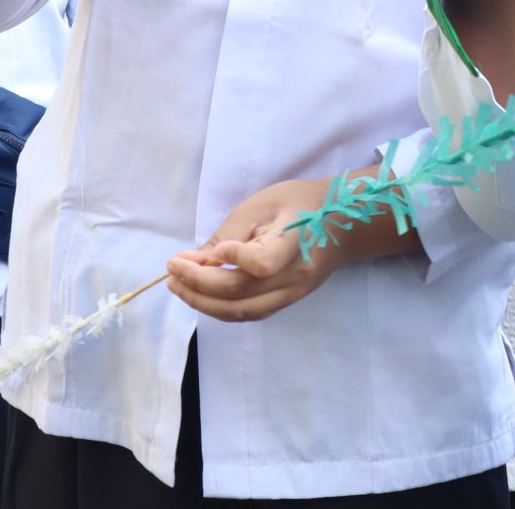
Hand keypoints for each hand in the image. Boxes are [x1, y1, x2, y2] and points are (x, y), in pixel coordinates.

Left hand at [165, 178, 343, 322]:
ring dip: (204, 303)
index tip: (211, 250)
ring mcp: (293, 294)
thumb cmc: (300, 202)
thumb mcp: (262, 202)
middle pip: (241, 294)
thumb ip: (230, 232)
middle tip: (171, 270)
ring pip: (242, 312)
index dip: (232, 260)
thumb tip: (195, 260)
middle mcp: (295, 276)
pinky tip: (201, 294)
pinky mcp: (288, 302)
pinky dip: (221, 308)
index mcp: (294, 242)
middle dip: (198, 286)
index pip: (261, 264)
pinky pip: (250, 313)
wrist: (343, 222)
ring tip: (178, 285)